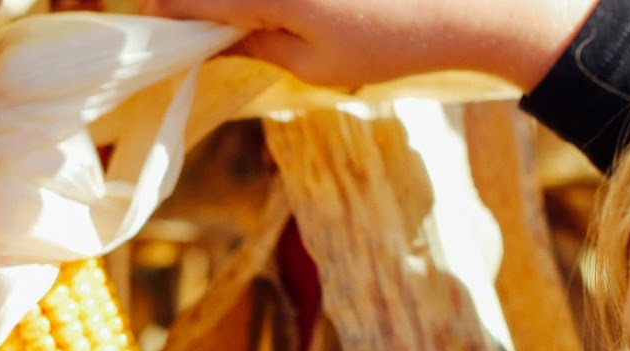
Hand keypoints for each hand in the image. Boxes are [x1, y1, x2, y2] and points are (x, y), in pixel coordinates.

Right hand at [140, 0, 600, 92]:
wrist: (477, 2)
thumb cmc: (397, 42)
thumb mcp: (317, 65)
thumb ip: (257, 43)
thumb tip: (214, 36)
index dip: (163, 12)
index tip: (152, 27)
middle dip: (199, 6)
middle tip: (200, 28)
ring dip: (233, 4)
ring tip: (244, 25)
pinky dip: (279, 3)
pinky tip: (296, 15)